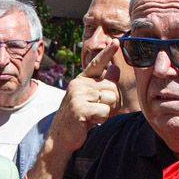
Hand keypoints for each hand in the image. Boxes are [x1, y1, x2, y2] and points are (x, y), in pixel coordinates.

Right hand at [46, 42, 120, 157]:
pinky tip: (90, 121)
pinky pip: (104, 111)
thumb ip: (102, 84)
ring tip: (94, 116)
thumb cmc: (78, 117)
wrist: (60, 137)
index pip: (96, 64)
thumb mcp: (90, 99)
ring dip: (107, 111)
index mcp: (81, 80)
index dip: (107, 53)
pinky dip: (102, 119)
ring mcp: (77, 95)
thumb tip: (115, 68)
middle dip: (112, 102)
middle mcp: (78, 84)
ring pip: (110, 98)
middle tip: (99, 111)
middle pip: (112, 87)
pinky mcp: (79, 108)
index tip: (117, 42)